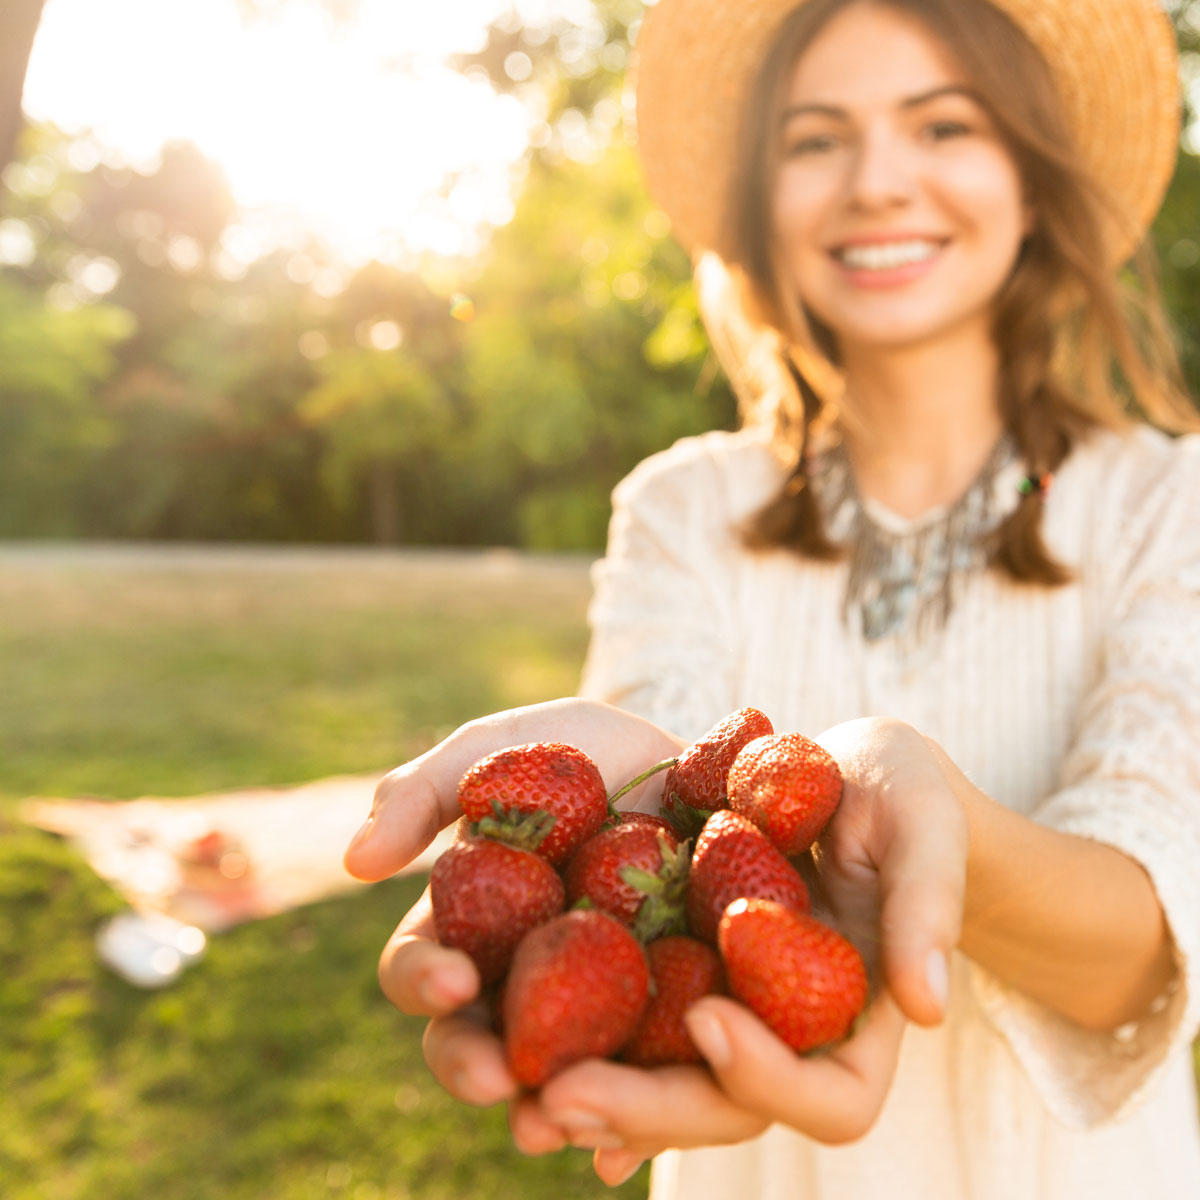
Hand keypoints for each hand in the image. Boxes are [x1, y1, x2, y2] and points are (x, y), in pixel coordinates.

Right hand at [341, 698, 682, 1119]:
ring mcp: (598, 1010)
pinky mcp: (670, 1024)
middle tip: (498, 1074)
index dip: (422, 980)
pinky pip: (647, 1085)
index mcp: (474, 925)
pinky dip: (632, 1126)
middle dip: (475, 1067)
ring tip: (559, 1124)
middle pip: (478, 1045)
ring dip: (551, 1113)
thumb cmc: (588, 753)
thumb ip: (428, 789)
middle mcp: (525, 981)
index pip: (424, 968)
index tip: (450, 977)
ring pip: (557, 1082)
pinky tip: (625, 1150)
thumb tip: (355, 863)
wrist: (706, 760)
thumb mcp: (508, 748)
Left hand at [518, 716, 967, 1182]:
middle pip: (727, 1110)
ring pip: (669, 1085)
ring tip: (523, 1091)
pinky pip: (634, 1026)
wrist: (846, 771)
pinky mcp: (683, 973)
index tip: (708, 1017)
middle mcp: (791, 1035)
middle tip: (562, 1095)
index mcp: (862, 1019)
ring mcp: (733, 1010)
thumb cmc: (903, 795)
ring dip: (599, 1097)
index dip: (771, 1079)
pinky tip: (522, 1049)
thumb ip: (928, 905)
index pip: (833, 1098)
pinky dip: (586, 1043)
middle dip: (648, 1108)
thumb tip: (928, 1006)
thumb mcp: (923, 829)